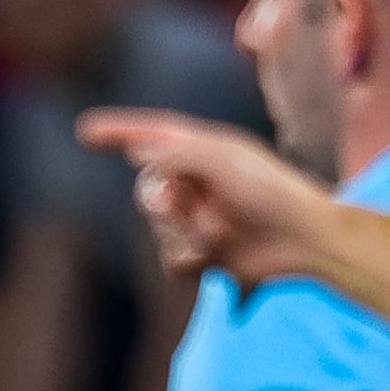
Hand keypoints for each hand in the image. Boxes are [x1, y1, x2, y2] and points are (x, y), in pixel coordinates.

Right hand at [75, 109, 333, 287]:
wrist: (304, 241)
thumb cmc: (272, 192)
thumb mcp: (223, 160)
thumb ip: (176, 154)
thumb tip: (141, 160)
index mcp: (207, 150)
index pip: (154, 135)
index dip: (119, 131)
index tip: (85, 131)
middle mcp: (201, 182)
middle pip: (148, 189)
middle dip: (160, 202)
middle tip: (178, 203)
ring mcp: (202, 218)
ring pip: (157, 230)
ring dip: (178, 234)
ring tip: (213, 236)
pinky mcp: (206, 253)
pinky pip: (171, 259)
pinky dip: (186, 258)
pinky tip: (210, 257)